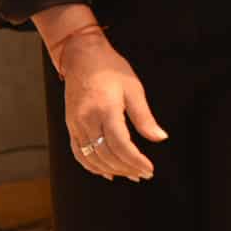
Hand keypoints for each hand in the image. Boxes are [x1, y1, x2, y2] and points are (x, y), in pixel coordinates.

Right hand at [59, 32, 168, 181]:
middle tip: (143, 174)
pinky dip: (92, 166)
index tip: (149, 169)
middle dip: (126, 168)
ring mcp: (76, 125)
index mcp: (106, 110)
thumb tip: (160, 137)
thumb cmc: (110, 68)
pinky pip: (79, 153)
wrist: (82, 56)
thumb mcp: (134, 89)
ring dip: (111, 170)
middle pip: (106, 155)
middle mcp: (87, 120)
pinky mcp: (70, 126)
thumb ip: (144, 117)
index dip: (135, 161)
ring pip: (92, 158)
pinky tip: (105, 172)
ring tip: (129, 174)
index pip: (121, 145)